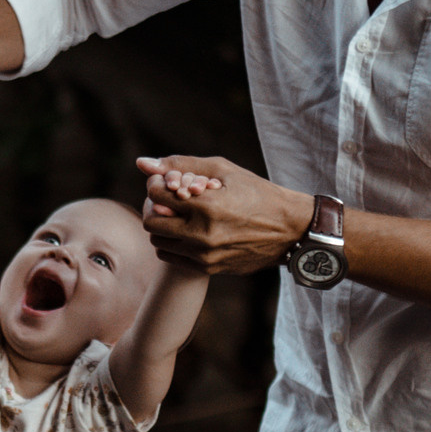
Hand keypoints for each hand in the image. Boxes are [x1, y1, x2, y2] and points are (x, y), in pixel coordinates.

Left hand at [136, 154, 313, 275]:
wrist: (288, 229)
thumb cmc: (256, 193)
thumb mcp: (223, 170)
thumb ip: (181, 165)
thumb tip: (142, 163)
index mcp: (207, 206)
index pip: (155, 194)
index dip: (156, 184)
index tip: (165, 181)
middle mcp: (202, 234)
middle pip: (151, 221)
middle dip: (153, 206)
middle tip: (166, 199)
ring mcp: (204, 256)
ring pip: (158, 241)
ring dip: (162, 225)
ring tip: (177, 214)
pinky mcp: (208, 268)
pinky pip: (171, 257)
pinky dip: (172, 243)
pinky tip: (186, 230)